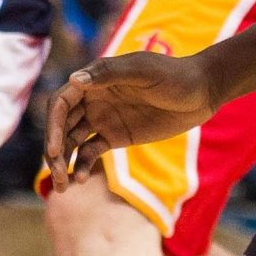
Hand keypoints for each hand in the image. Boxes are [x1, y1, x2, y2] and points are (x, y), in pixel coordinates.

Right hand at [46, 50, 216, 184]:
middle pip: (61, 126)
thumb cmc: (173, 74)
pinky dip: (82, 165)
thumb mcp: (143, 70)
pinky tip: (81, 179)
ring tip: (64, 185)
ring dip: (63, 161)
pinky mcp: (114, 137)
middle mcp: (90, 101)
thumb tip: (74, 80)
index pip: (60, 104)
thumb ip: (108, 74)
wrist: (202, 91)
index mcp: (92, 82)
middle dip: (55, 149)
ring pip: (71, 141)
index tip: (55, 149)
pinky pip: (90, 152)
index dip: (53, 126)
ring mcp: (101, 119)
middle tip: (56, 173)